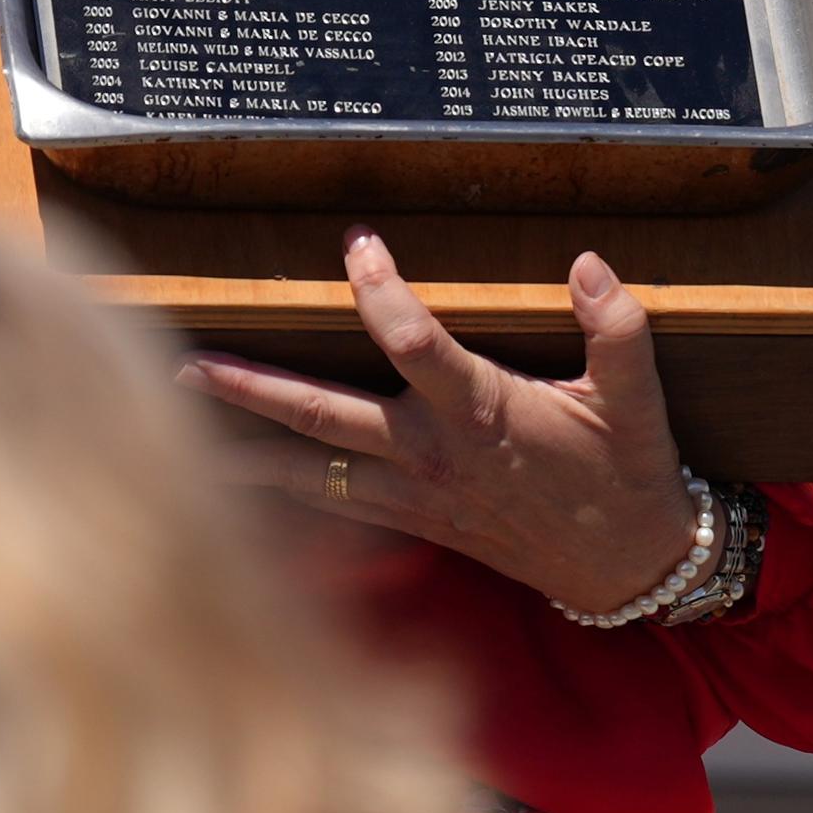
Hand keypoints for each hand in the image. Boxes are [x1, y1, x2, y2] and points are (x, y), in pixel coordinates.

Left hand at [180, 234, 700, 611]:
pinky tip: (235, 483)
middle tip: (182, 363)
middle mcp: (431, 455)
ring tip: (176, 428)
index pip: (412, 343)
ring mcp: (414, 496)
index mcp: (480, 413)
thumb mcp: (637, 400)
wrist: (625, 568)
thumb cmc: (626, 474)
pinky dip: (279, 495)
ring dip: (241, 450)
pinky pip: (330, 507)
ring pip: (310, 471)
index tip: (358, 244)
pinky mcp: (412, 525)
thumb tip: (587, 262)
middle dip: (250, 390)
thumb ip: (618, 328)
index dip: (380, 291)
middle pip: (322, 417)